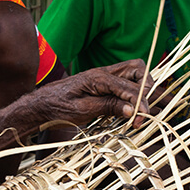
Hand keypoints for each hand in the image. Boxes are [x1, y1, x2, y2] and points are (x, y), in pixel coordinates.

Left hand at [28, 59, 159, 127]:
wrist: (42, 105)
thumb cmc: (58, 107)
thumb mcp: (83, 111)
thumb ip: (108, 107)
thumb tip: (132, 109)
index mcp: (99, 78)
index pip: (130, 86)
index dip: (140, 103)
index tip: (141, 120)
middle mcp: (104, 72)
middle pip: (138, 69)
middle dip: (146, 88)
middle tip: (143, 111)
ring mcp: (105, 76)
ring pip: (134, 72)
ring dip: (142, 88)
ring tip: (140, 109)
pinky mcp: (103, 83)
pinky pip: (125, 81)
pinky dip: (133, 92)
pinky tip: (129, 108)